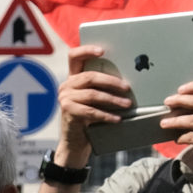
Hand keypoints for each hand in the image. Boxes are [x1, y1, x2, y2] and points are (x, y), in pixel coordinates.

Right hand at [57, 46, 132, 161]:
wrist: (76, 141)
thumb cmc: (89, 118)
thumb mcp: (94, 100)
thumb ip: (102, 88)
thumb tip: (127, 82)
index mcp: (73, 78)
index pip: (74, 56)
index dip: (87, 50)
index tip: (103, 51)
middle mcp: (66, 86)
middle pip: (90, 76)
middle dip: (111, 81)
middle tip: (127, 88)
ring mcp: (65, 98)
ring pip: (92, 94)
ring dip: (113, 99)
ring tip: (127, 104)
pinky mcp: (68, 111)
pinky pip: (91, 111)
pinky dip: (107, 115)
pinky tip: (117, 118)